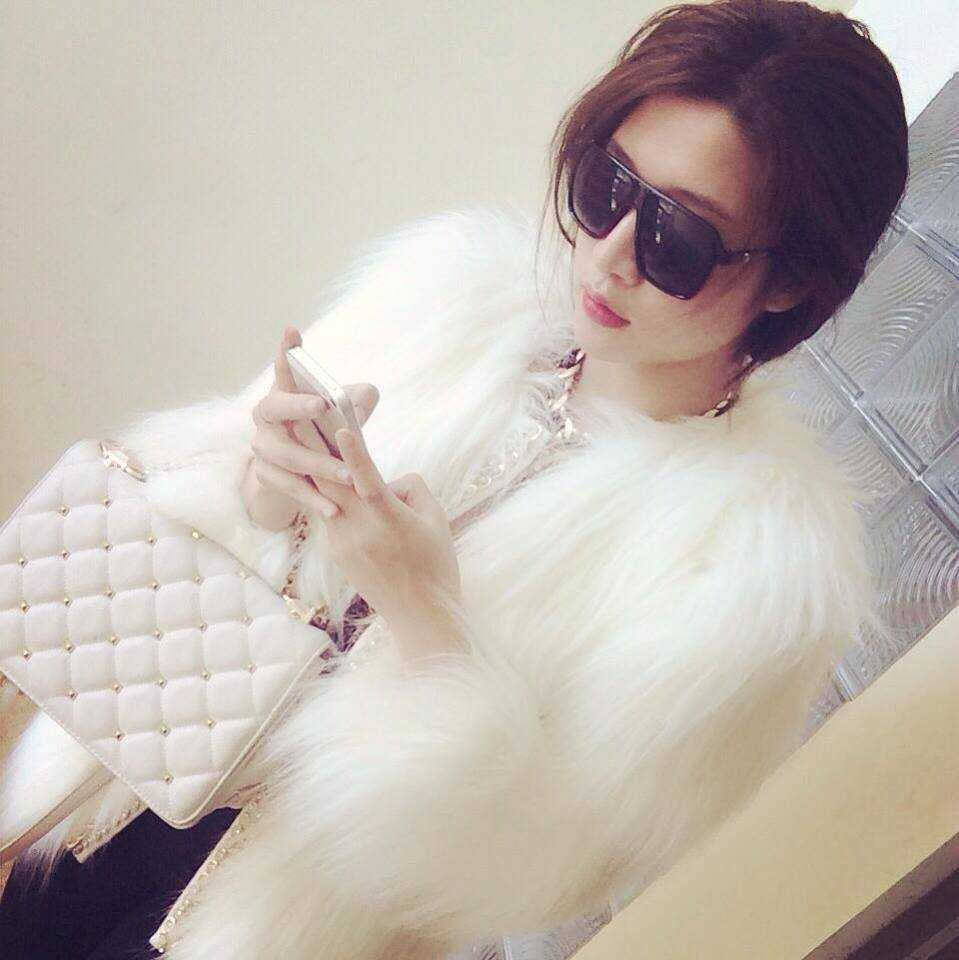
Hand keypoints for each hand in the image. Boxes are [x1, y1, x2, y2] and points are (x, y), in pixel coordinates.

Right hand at [245, 326, 379, 524]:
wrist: (297, 474)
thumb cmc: (323, 432)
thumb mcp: (341, 416)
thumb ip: (357, 402)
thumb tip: (365, 395)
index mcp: (285, 393)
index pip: (284, 368)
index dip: (286, 350)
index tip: (292, 331)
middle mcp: (266, 416)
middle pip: (275, 407)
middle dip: (298, 405)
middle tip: (322, 405)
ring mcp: (262, 446)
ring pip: (288, 455)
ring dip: (319, 465)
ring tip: (348, 476)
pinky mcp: (265, 476)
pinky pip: (290, 487)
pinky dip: (313, 498)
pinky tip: (334, 509)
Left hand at [316, 424, 462, 627]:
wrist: (420, 615)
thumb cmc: (436, 564)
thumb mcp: (437, 520)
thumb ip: (412, 489)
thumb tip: (387, 478)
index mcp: (390, 522)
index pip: (369, 481)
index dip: (354, 453)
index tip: (341, 428)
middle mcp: (360, 531)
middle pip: (330, 482)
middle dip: (313, 447)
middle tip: (297, 415)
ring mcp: (343, 543)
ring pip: (325, 496)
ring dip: (315, 466)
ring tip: (302, 435)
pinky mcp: (337, 553)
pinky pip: (332, 514)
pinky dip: (333, 497)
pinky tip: (331, 482)